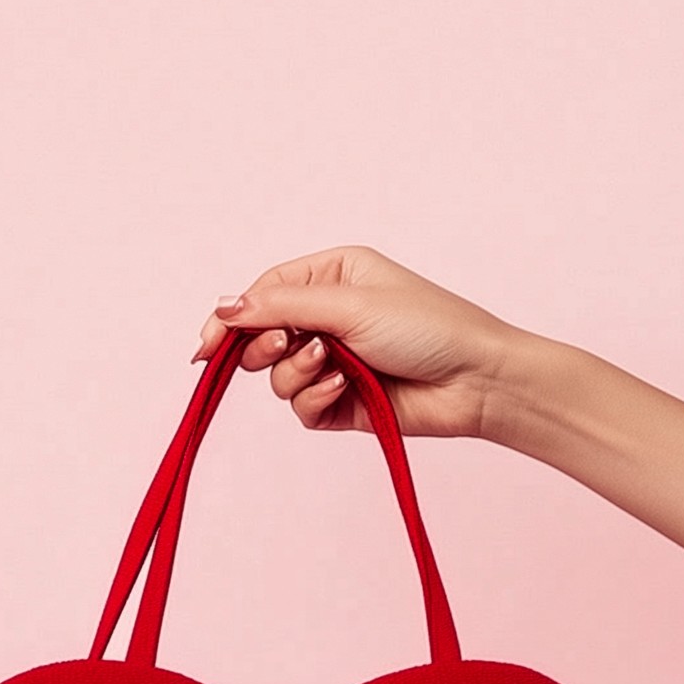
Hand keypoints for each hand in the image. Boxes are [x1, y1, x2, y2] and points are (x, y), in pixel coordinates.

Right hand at [191, 245, 527, 440]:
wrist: (477, 381)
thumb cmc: (429, 327)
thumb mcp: (348, 303)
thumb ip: (280, 305)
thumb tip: (224, 307)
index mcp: (332, 276)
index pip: (263, 292)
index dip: (231, 318)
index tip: (207, 345)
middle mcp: (330, 316)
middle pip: (262, 335)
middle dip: (265, 347)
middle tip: (287, 347)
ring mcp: (335, 362)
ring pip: (278, 377)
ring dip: (297, 374)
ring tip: (333, 366)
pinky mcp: (343, 403)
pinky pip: (302, 407)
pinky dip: (315, 400)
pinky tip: (344, 390)